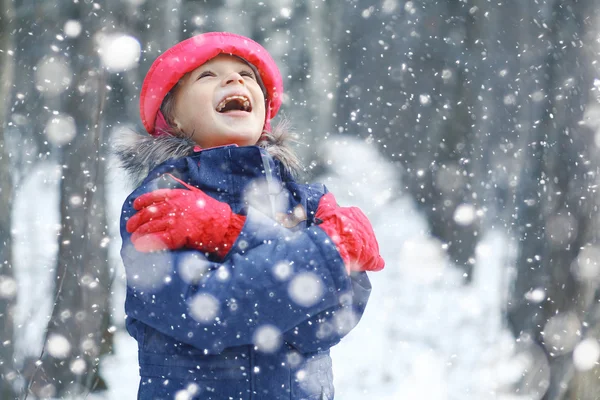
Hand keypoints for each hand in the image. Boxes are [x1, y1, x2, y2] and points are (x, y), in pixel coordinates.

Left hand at [126, 185, 244, 257]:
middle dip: (136, 221)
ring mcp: (175, 221)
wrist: (224, 225)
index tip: (135, 206)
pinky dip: (147, 243)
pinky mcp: (177, 235)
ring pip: (150, 227)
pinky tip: (140, 247)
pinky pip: (157, 240)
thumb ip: (184, 190)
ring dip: (139, 234)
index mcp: (178, 196)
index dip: (142, 201)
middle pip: (148, 213)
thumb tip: (171, 181)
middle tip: (130, 227)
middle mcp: (174, 207)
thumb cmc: (214, 212)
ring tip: (133, 239)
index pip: (154, 196)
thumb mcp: (198, 194)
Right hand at [315, 193, 384, 273]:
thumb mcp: (325, 210)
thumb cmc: (329, 226)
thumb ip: (328, 202)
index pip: (353, 219)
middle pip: (360, 234)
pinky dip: (374, 263)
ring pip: (367, 247)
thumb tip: (328, 195)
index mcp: (356, 214)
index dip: (345, 227)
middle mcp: (366, 226)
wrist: (333, 243)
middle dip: (353, 240)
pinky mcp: (373, 257)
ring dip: (360, 252)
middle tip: (342, 246)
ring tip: (349, 258)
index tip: (338, 232)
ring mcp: (371, 242)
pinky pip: (377, 262)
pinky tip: (367, 265)